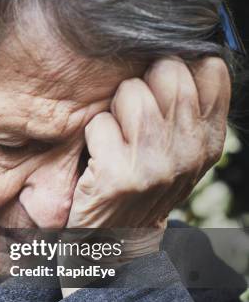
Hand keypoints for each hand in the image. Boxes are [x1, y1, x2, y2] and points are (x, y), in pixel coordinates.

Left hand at [67, 56, 230, 229]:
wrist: (116, 245)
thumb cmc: (141, 188)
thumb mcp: (177, 155)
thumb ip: (185, 113)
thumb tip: (182, 57)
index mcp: (208, 142)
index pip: (209, 69)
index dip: (178, 69)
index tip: (159, 90)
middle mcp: (189, 152)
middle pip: (168, 70)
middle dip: (140, 82)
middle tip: (129, 114)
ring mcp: (155, 165)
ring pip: (131, 92)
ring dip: (113, 108)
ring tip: (114, 134)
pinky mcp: (118, 177)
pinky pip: (99, 123)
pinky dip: (92, 134)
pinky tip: (97, 156)